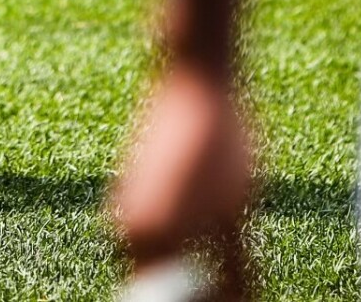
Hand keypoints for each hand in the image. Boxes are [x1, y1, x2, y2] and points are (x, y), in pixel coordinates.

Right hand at [111, 64, 254, 298]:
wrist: (194, 79)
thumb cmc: (220, 140)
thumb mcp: (237, 215)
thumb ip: (237, 271)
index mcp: (151, 238)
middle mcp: (125, 231)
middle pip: (158, 291)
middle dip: (193, 294)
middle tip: (232, 293)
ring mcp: (122, 213)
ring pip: (153, 269)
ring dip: (184, 278)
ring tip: (223, 278)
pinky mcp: (128, 197)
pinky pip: (148, 246)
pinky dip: (175, 256)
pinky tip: (206, 250)